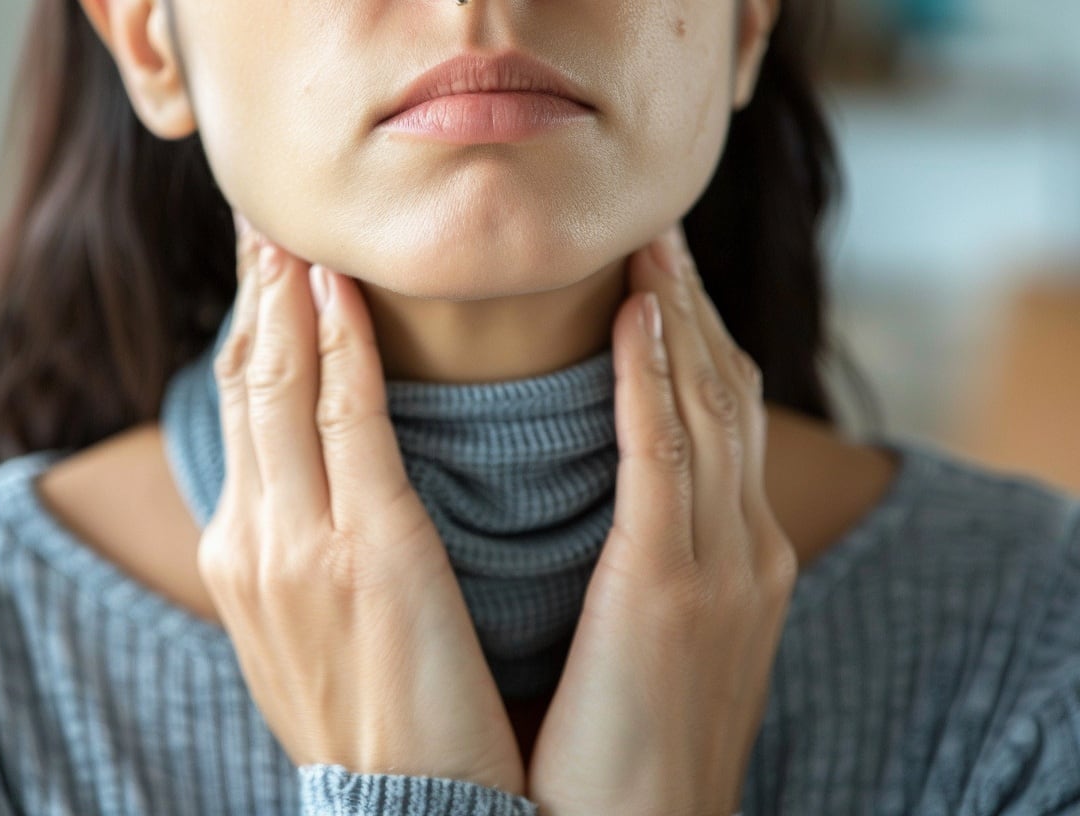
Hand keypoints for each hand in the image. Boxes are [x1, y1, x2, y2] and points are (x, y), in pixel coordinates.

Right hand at [197, 210, 525, 794]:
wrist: (408, 812)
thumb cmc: (376, 723)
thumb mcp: (310, 632)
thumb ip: (304, 551)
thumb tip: (315, 494)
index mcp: (241, 556)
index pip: (244, 415)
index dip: (253, 332)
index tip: (268, 270)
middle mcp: (252, 539)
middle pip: (248, 384)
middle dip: (256, 292)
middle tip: (268, 216)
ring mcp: (297, 544)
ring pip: (280, 385)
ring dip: (287, 295)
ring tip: (297, 225)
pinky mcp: (366, 553)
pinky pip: (345, 422)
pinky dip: (339, 347)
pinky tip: (342, 290)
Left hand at [525, 225, 797, 815]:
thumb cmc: (617, 753)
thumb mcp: (647, 643)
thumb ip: (644, 567)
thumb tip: (609, 519)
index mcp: (733, 562)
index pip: (718, 421)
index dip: (693, 339)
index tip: (656, 276)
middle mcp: (742, 549)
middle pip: (724, 394)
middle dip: (696, 306)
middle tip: (657, 229)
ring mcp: (720, 566)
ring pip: (706, 406)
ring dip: (681, 314)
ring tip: (650, 240)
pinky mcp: (672, 588)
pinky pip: (666, 457)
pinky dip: (658, 379)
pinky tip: (640, 317)